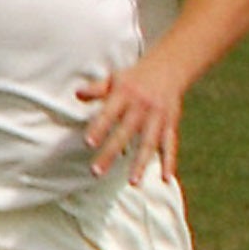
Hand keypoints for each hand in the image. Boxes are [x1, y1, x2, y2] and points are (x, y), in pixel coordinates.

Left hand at [78, 53, 197, 179]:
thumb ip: (97, 88)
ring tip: (133, 182)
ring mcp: (158, 117)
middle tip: (96, 172)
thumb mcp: (115, 78)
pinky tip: (165, 178)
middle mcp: (142, 107)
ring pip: (149, 143)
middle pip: (126, 133)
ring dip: (141, 163)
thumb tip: (77, 93)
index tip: (89, 144)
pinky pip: (170, 145)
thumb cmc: (135, 78)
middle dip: (111, 152)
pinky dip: (169, 161)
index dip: (99, 128)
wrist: (170, 67)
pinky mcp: (171, 125)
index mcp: (125, 94)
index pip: (109, 113)